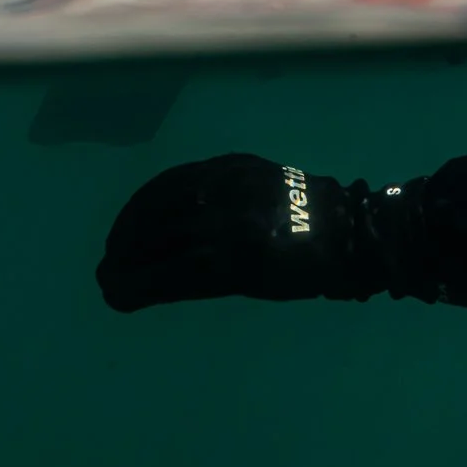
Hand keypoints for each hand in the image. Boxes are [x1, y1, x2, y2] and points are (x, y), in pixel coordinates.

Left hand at [95, 152, 466, 314]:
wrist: (359, 238)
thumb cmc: (312, 220)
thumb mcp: (263, 187)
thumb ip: (223, 195)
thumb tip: (173, 224)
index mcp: (230, 168)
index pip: (166, 186)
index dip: (135, 211)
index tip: (119, 234)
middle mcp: (224, 189)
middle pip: (155, 214)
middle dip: (123, 240)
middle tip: (107, 263)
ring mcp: (229, 224)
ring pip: (158, 248)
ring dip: (125, 268)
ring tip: (109, 285)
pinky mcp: (235, 261)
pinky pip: (175, 276)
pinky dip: (142, 287)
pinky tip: (124, 298)